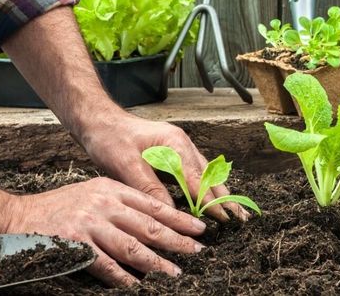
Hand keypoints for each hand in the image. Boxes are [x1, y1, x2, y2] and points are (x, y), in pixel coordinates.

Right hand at [5, 176, 205, 285]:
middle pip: (148, 225)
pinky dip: (123, 277)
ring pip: (132, 246)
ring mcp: (90, 224)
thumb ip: (119, 204)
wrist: (18, 217)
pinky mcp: (76, 244)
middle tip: (197, 251)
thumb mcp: (92, 193)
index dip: (178, 217)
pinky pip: (106, 265)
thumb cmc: (58, 207)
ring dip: (156, 262)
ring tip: (174, 273)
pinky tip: (137, 285)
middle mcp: (104, 204)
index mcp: (111, 189)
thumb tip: (151, 223)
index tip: (198, 228)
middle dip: (177, 239)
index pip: (153, 204)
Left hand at [81, 113, 248, 220]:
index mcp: (174, 143)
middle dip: (224, 197)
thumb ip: (150, 187)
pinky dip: (204, 188)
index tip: (224, 219)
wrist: (98, 120)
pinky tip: (209, 200)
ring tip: (233, 212)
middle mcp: (181, 144)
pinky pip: (194, 173)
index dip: (210, 201)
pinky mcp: (172, 154)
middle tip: (241, 219)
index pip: (198, 178)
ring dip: (218, 193)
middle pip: (209, 174)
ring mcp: (178, 148)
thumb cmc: (110, 138)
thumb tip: (170, 213)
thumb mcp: (126, 165)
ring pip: (205, 173)